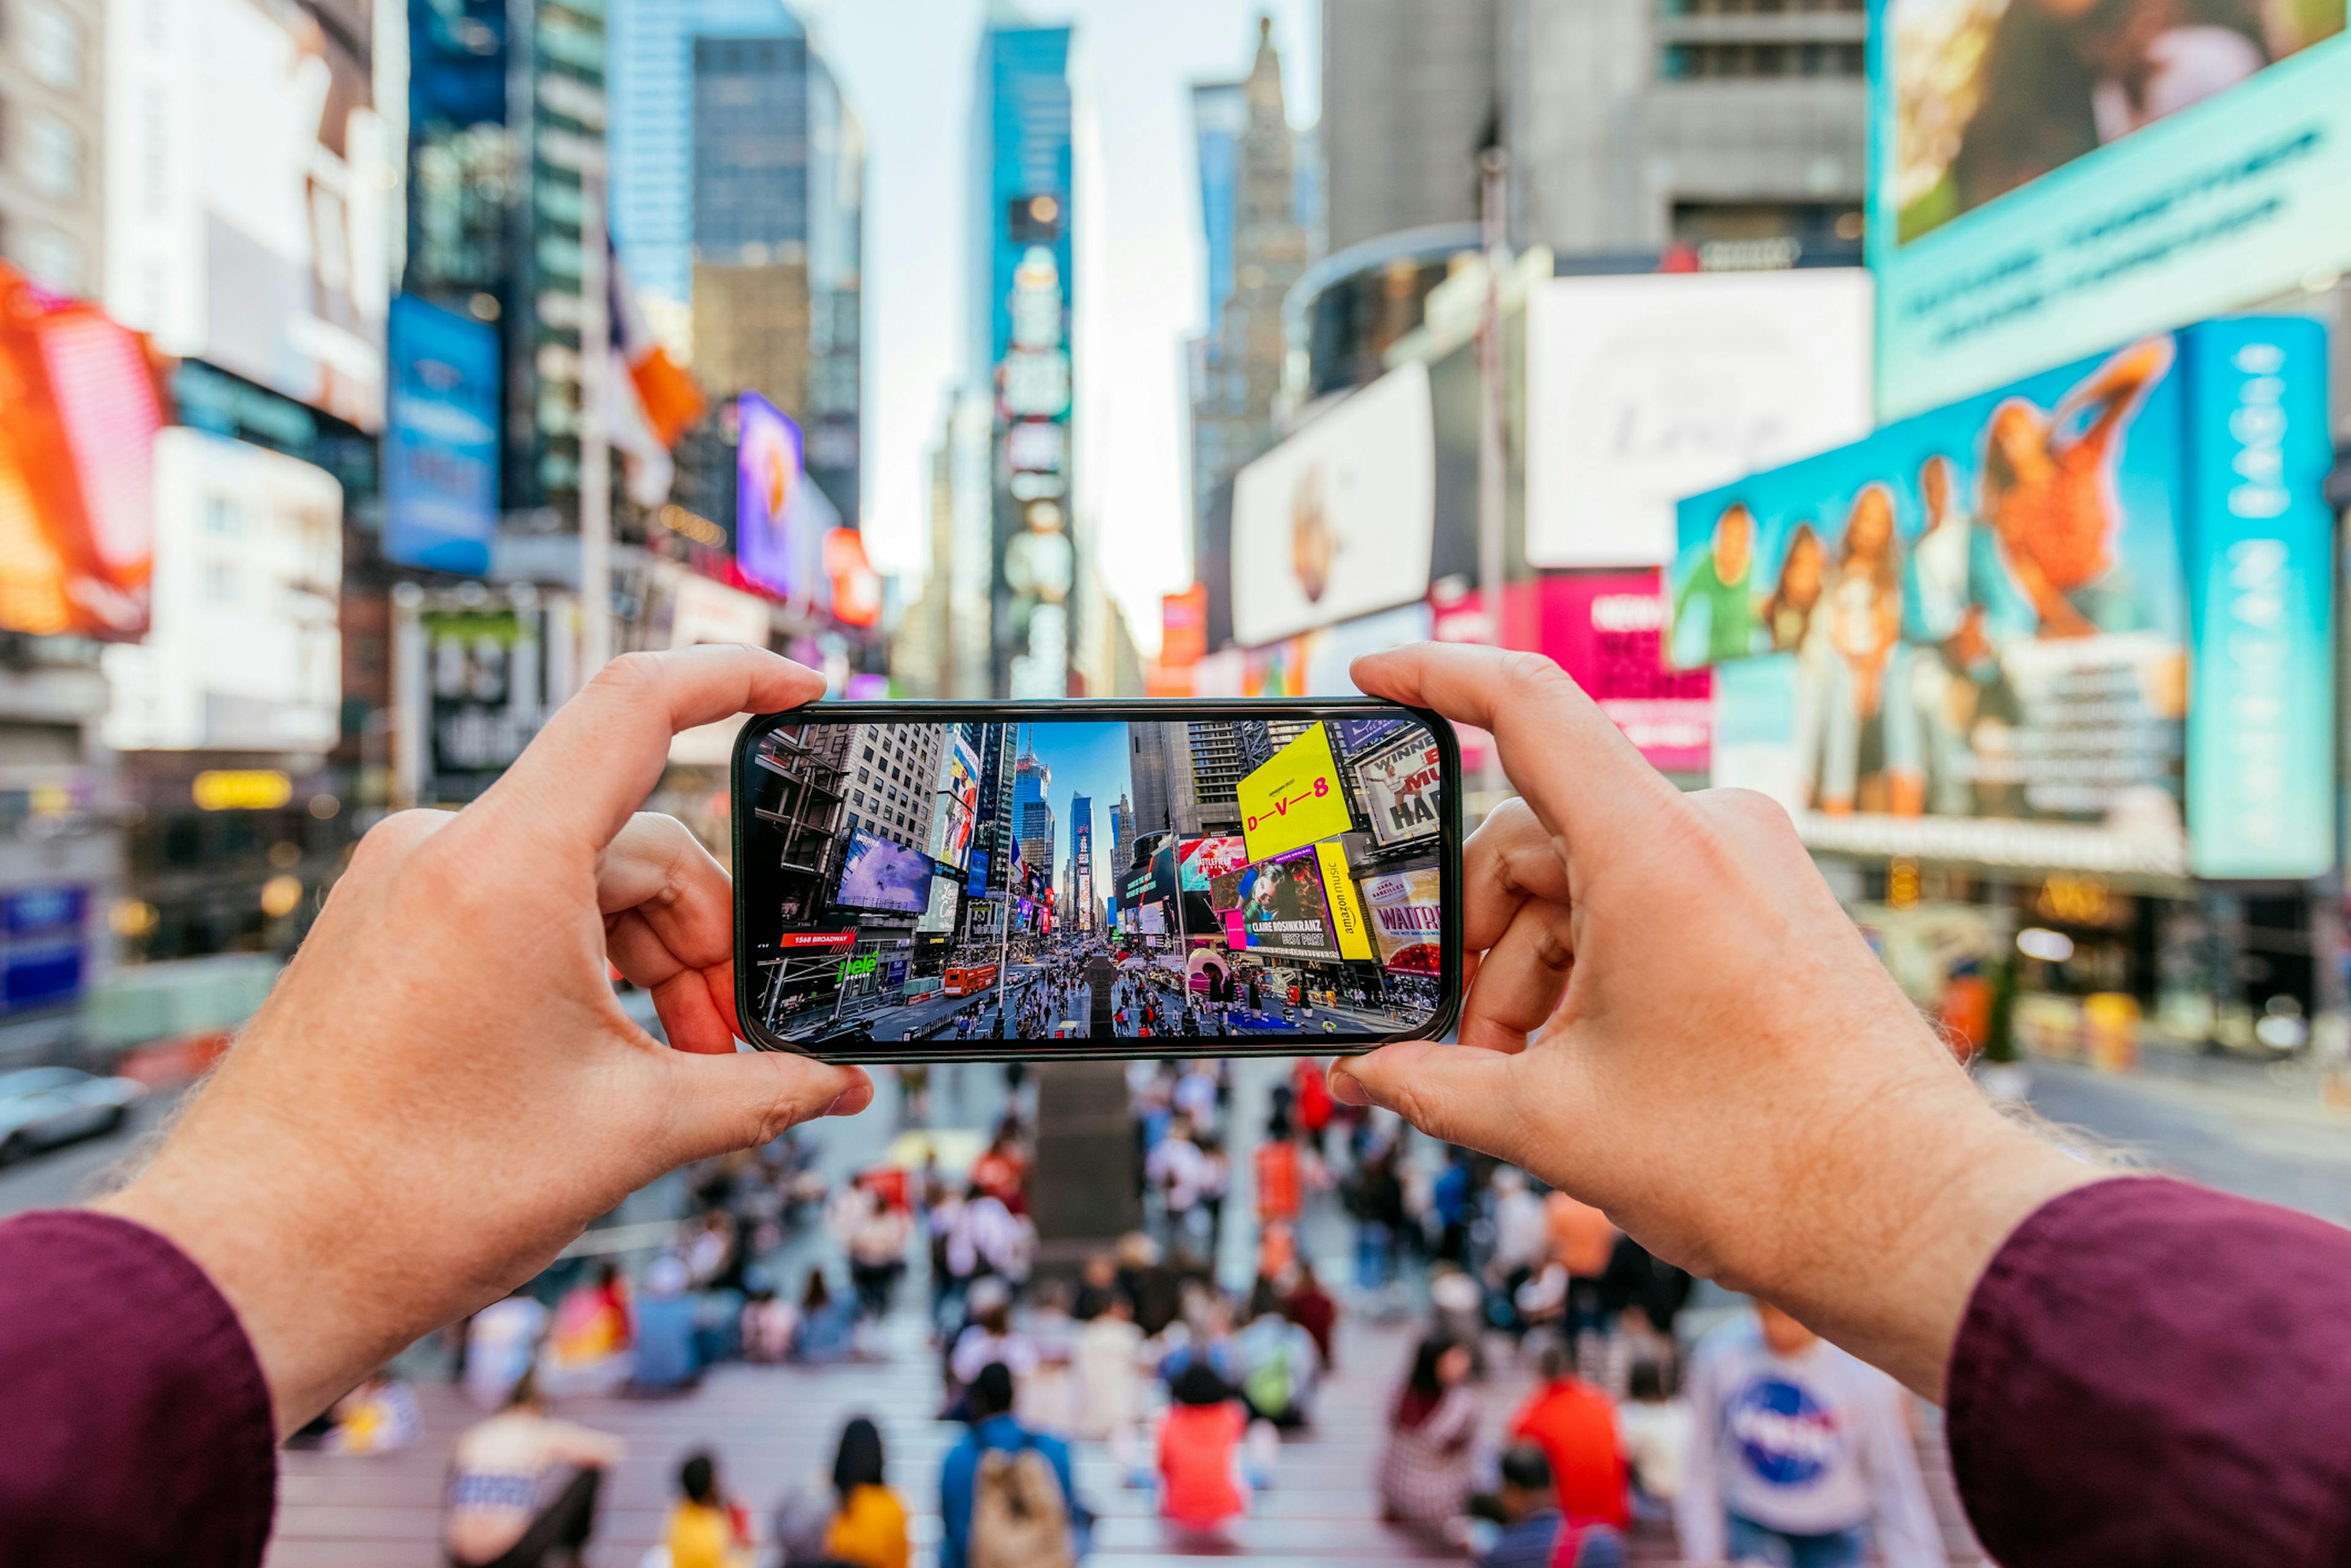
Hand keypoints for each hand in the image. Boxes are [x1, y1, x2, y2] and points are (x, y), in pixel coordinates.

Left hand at [95, 647, 872, 1432]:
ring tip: (678, 1076)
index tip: (806, 689)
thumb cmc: (408, 1197)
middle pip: (635, 838)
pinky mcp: (384, 930)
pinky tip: (609, 1060)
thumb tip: (835, 1085)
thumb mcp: (625, 1135)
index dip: (736, 677)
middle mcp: (444, 848)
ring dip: (651, 966)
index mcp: (505, 863)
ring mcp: (404, 886)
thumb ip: (754, 1093)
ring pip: (581, 884)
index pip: (638, 705)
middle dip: (709, 938)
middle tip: (740, 1046)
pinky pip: (520, 913)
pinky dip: (586, 971)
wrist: (245, 1268)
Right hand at [1336, 644, 2099, 1395]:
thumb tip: (1364, 1078)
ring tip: (1532, 1084)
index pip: (1523, 705)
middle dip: (1477, 943)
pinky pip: (1645, 907)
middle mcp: (1711, 831)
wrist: (1917, 1218)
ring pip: (1586, 886)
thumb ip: (1438, 1087)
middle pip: (1535, 839)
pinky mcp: (1772, 905)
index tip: (1369, 673)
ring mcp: (1751, 865)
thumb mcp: (1558, 1126)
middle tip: (1459, 1042)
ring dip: (1536, 976)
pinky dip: (1596, 972)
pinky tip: (1588, 1065)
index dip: (1432, 674)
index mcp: (1655, 852)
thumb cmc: (1764, 1166)